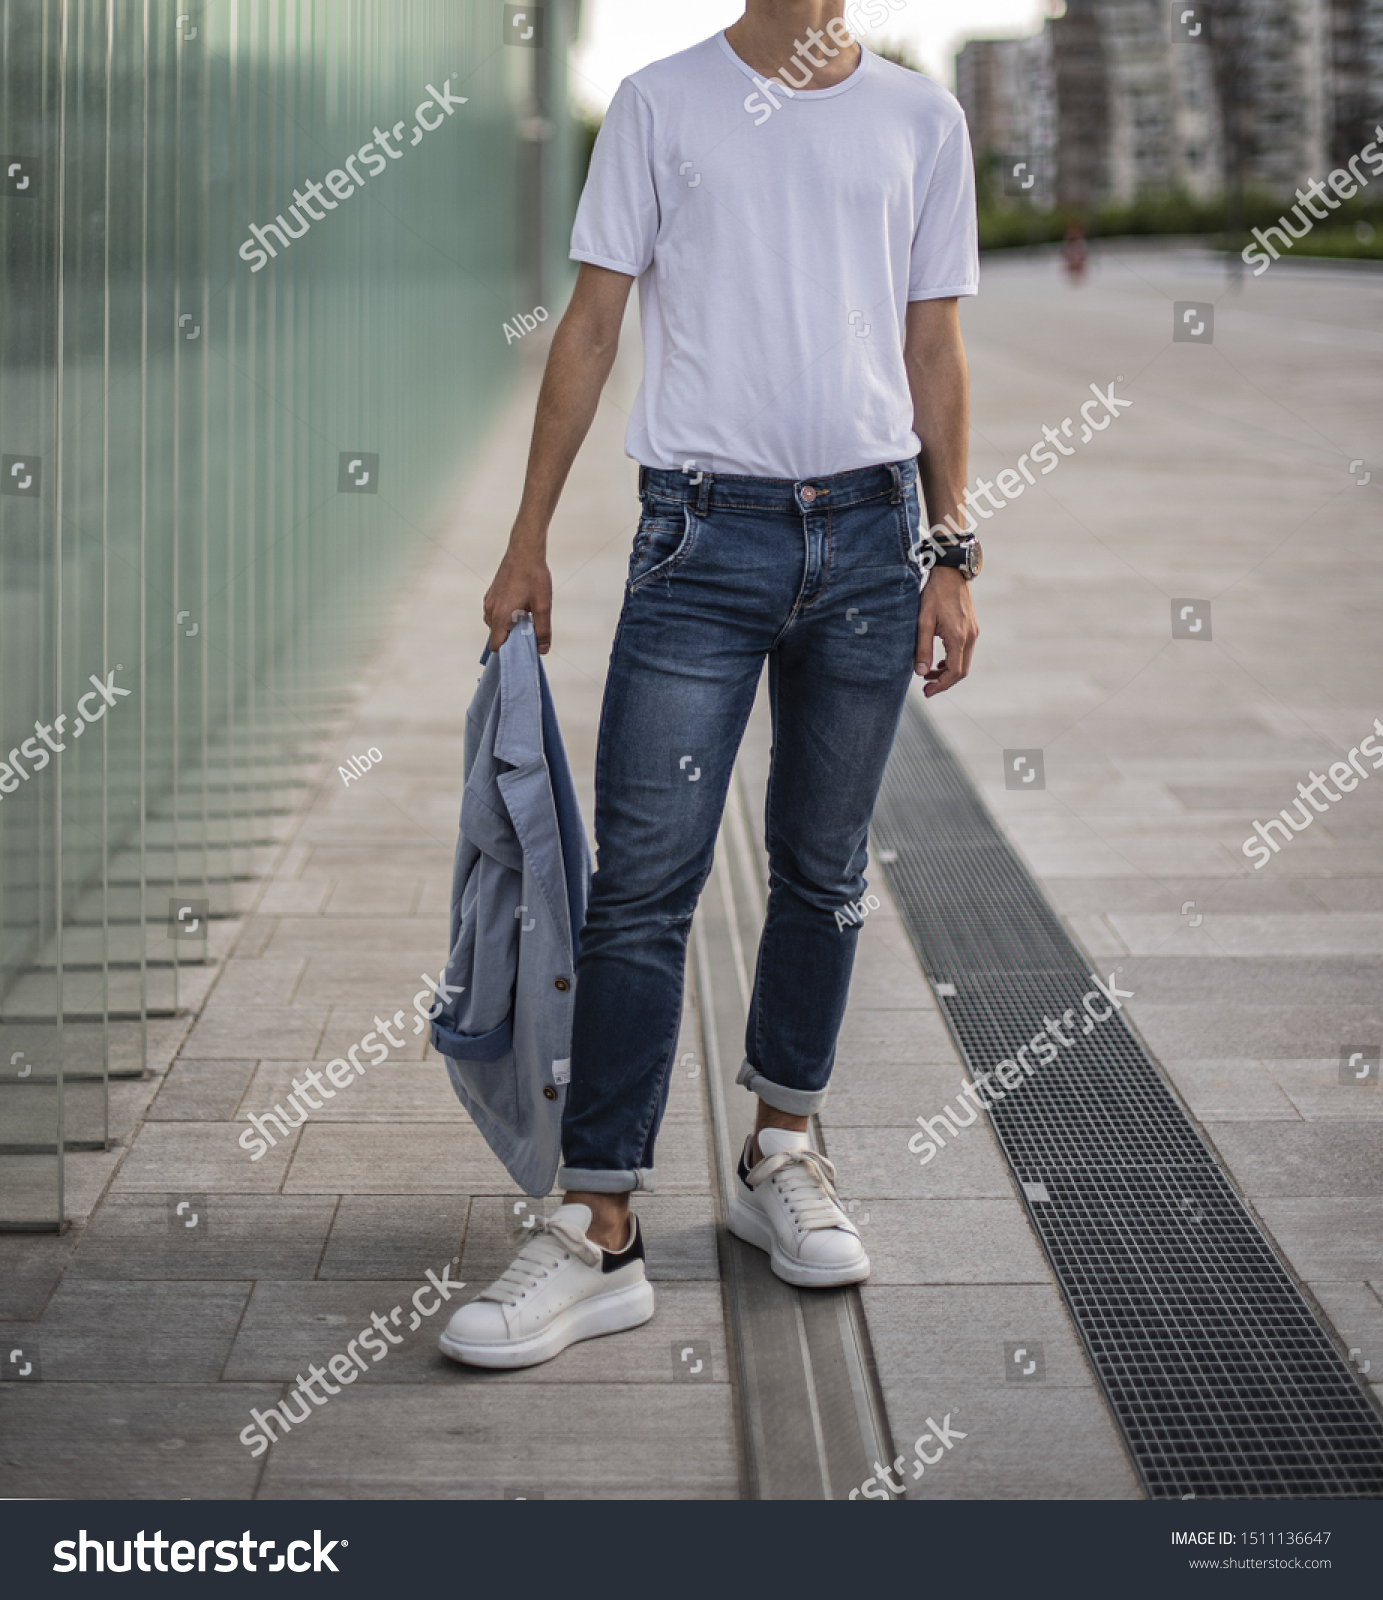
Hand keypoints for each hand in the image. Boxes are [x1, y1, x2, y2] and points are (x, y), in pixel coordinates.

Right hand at [483, 543, 551, 653]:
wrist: (524, 551)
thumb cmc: (534, 577)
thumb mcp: (543, 607)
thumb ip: (542, 631)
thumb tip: (542, 650)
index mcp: (500, 616)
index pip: (496, 646)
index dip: (508, 652)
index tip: (522, 651)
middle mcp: (490, 610)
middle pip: (496, 636)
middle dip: (511, 638)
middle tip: (529, 632)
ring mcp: (489, 601)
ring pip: (495, 624)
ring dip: (508, 626)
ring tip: (526, 617)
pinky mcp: (491, 593)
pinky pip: (494, 612)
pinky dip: (505, 615)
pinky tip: (520, 607)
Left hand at [916, 567, 977, 695]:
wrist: (950, 573)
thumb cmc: (934, 594)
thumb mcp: (923, 622)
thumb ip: (922, 648)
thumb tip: (921, 672)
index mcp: (958, 638)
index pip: (954, 672)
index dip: (941, 685)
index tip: (927, 692)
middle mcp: (970, 637)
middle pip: (961, 671)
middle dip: (944, 682)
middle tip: (926, 687)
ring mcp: (973, 632)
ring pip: (964, 662)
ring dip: (948, 671)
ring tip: (929, 674)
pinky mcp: (971, 627)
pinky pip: (965, 651)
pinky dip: (953, 660)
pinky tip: (939, 660)